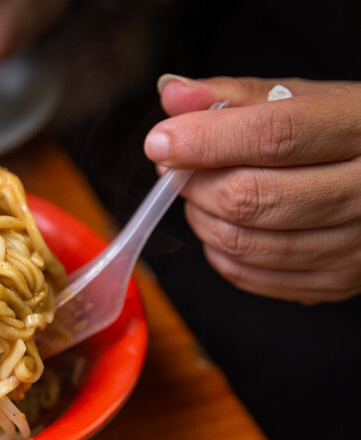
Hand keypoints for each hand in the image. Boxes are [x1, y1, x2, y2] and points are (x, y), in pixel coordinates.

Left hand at [145, 76, 360, 303]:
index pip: (273, 136)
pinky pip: (249, 275)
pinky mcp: (336, 284)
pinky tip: (223, 223)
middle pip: (250, 195)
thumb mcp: (305, 99)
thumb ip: (236, 96)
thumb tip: (170, 94)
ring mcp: (355, 246)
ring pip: (243, 241)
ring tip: (200, 191)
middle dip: (195, 182)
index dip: (205, 140)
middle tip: (177, 166)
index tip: (160, 141)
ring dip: (201, 216)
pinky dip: (218, 250)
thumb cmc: (348, 133)